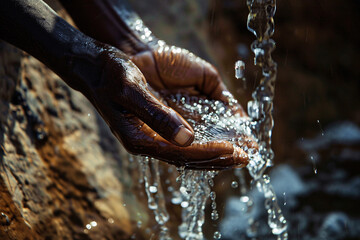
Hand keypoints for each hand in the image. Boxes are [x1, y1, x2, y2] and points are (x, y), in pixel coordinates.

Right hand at [84, 45, 249, 168]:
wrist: (96, 67)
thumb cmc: (110, 75)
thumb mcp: (131, 91)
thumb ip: (158, 115)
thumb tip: (188, 139)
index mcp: (139, 139)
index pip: (180, 153)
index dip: (209, 153)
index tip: (234, 150)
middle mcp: (147, 142)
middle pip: (187, 158)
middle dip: (218, 158)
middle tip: (246, 157)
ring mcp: (151, 135)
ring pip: (188, 151)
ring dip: (214, 153)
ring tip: (239, 153)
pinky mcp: (155, 126)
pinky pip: (183, 140)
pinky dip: (204, 142)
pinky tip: (218, 140)